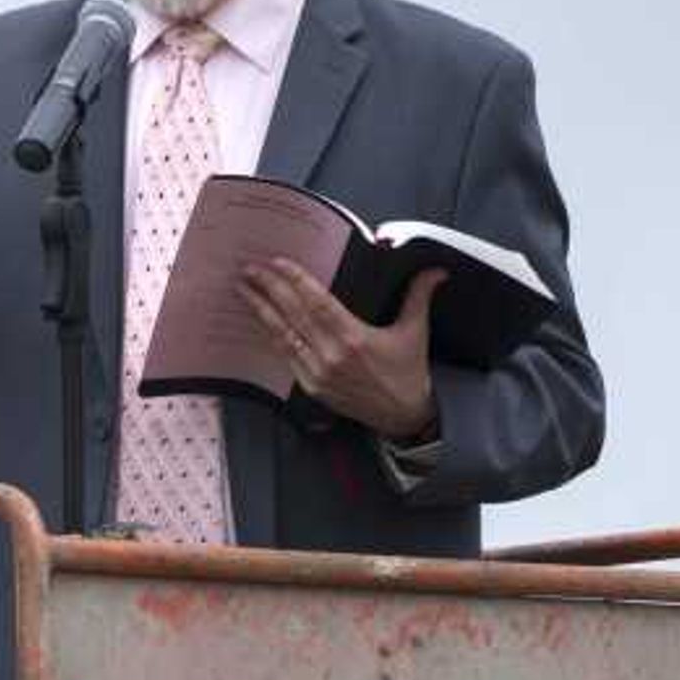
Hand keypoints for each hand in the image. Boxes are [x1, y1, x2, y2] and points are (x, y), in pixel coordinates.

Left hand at [241, 258, 443, 439]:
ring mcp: (319, 374)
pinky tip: (259, 320)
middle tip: (248, 269)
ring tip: (243, 290)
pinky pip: (286, 357)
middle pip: (293, 316)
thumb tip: (435, 270)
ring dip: (260, 311)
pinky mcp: (313, 387)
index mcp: (354, 340)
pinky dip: (272, 336)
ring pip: (283, 337)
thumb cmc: (408, 373)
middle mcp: (332, 357)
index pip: (317, 303)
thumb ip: (419, 296)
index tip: (278, 263)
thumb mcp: (415, 331)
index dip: (296, 281)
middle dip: (268, 289)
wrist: (403, 416)